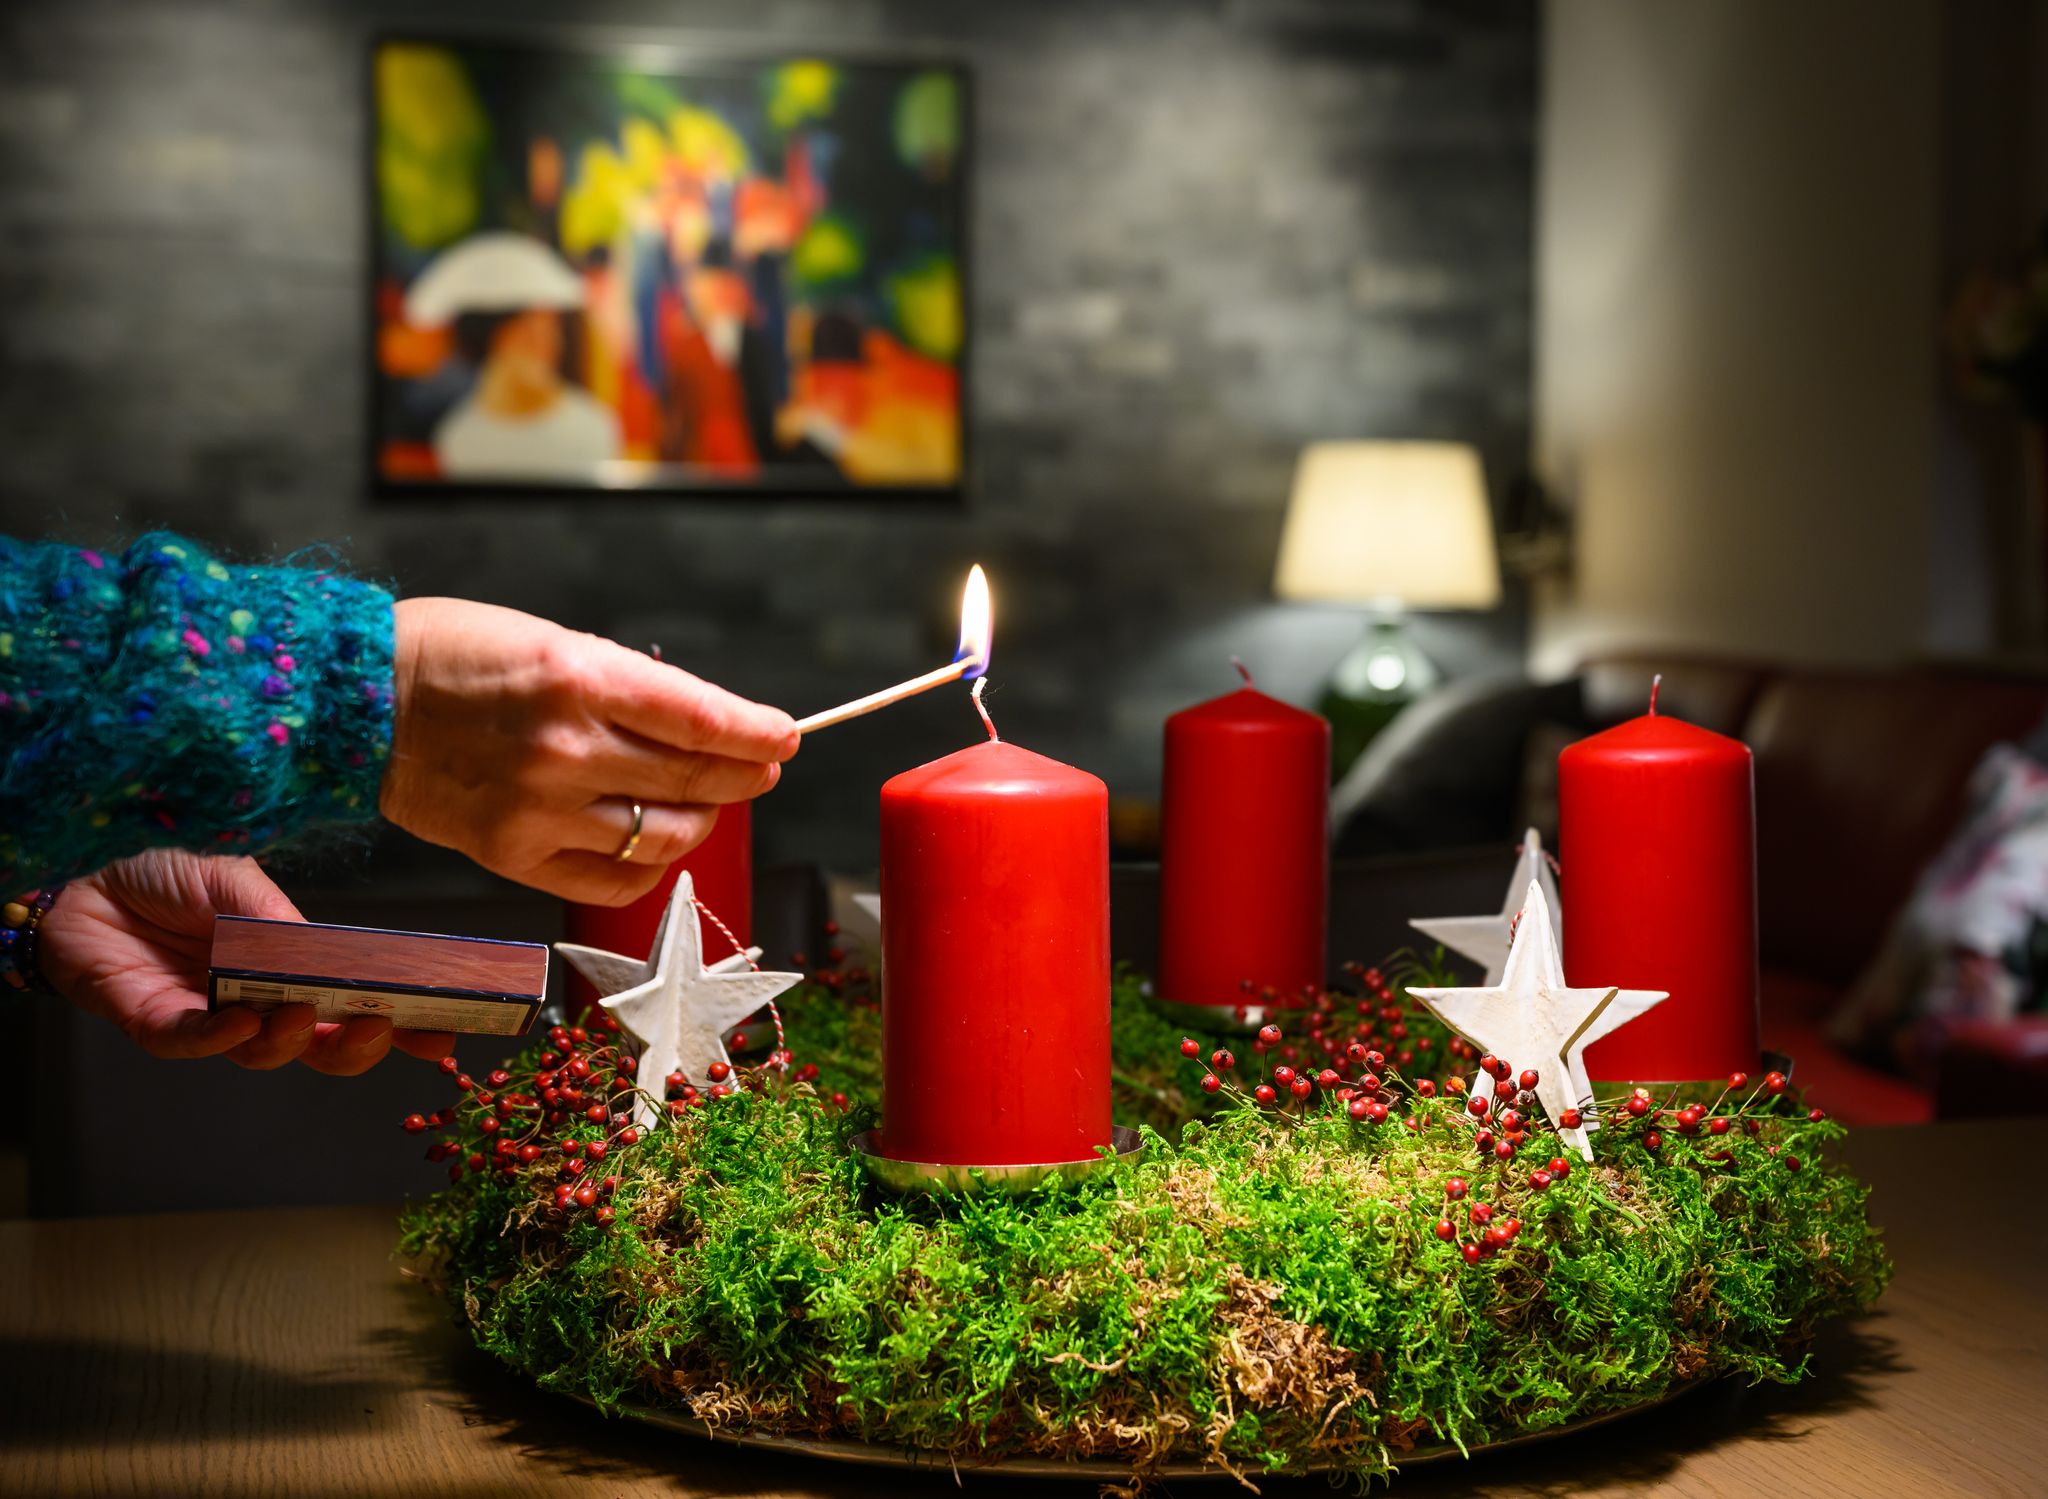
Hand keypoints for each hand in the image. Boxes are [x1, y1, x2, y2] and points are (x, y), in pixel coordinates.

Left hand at [39, 849, 455, 1074]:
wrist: (86, 894)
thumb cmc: (165, 885)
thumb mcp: (234, 879)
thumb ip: (274, 912)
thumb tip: (319, 947)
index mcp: (290, 972)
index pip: (353, 1008)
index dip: (399, 1027)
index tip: (445, 1031)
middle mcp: (259, 1005)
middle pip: (320, 1049)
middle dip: (360, 1049)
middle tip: (387, 1030)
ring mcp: (213, 1021)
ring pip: (264, 1054)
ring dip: (291, 1042)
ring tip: (304, 1015)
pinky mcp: (159, 1027)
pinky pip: (196, 1044)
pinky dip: (222, 1038)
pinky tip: (242, 1021)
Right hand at [381, 599, 797, 903]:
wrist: (358, 702)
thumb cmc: (460, 657)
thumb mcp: (555, 643)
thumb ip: (631, 691)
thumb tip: (709, 729)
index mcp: (579, 677)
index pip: (702, 718)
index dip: (757, 733)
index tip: (785, 738)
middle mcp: (564, 748)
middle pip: (693, 781)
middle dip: (742, 776)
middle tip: (759, 770)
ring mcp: (538, 809)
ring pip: (662, 836)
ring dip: (699, 821)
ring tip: (701, 804)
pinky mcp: (513, 855)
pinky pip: (613, 879)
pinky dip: (647, 865)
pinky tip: (650, 843)